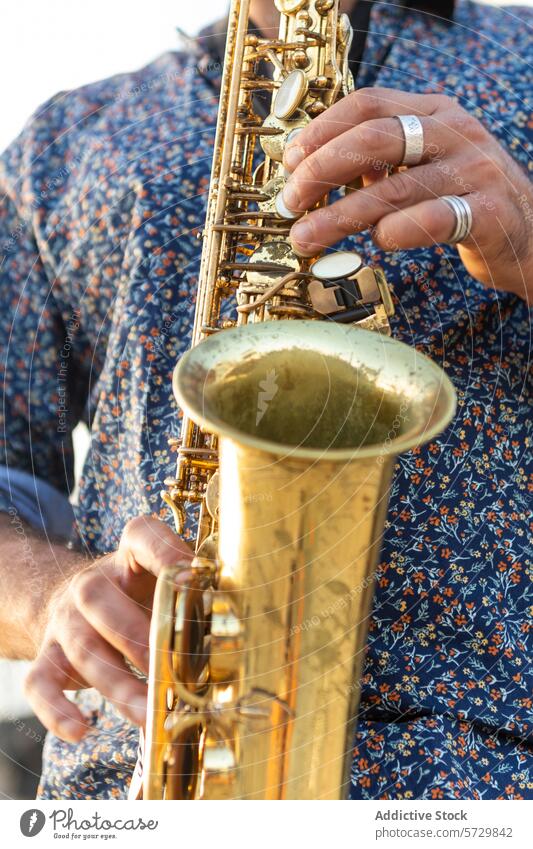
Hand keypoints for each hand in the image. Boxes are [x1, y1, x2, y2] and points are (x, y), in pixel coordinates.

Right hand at [24, 516, 191, 741]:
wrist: (78, 605)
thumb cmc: (140, 597)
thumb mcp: (164, 584)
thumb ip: (195, 595)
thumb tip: (240, 616)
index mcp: (129, 556)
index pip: (142, 537)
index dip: (167, 552)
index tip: (197, 574)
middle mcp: (91, 583)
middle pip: (100, 599)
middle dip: (137, 636)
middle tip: (173, 667)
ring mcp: (65, 620)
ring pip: (81, 647)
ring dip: (118, 684)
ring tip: (150, 714)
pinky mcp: (48, 657)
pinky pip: (40, 682)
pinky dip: (56, 710)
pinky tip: (81, 730)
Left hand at [282, 87, 532, 299]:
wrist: (529, 236)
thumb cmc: (465, 202)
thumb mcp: (424, 168)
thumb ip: (381, 163)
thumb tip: (317, 170)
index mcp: (436, 112)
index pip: (369, 103)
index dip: (322, 130)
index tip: (290, 162)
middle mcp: (456, 133)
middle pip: (375, 138)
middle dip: (321, 171)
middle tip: (290, 202)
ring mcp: (475, 171)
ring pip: (393, 189)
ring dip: (339, 216)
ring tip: (306, 237)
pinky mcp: (488, 213)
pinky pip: (430, 220)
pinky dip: (394, 233)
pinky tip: (377, 242)